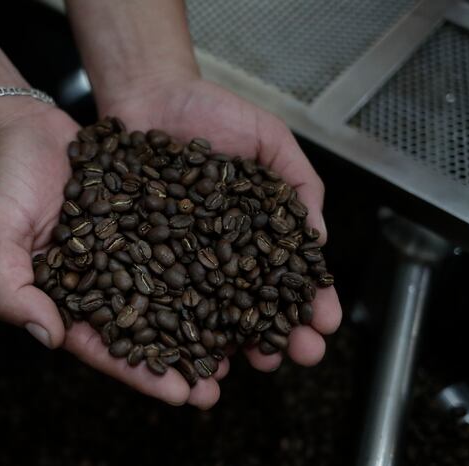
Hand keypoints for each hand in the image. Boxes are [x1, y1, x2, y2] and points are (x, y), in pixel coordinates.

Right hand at [0, 98, 232, 407]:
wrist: (19, 125)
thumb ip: (11, 290)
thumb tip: (49, 338)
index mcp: (66, 297)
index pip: (106, 346)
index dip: (141, 373)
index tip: (181, 396)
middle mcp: (103, 280)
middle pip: (146, 329)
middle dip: (182, 360)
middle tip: (220, 387)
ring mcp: (128, 250)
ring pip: (171, 294)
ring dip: (203, 320)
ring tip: (241, 347)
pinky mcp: (147, 219)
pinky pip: (180, 246)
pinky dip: (208, 265)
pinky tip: (240, 281)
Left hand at [99, 77, 342, 406]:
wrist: (149, 96)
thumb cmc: (212, 112)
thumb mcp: (270, 139)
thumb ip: (299, 185)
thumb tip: (318, 240)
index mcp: (259, 231)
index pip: (290, 275)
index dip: (310, 301)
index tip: (325, 324)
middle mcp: (223, 254)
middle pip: (254, 305)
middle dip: (278, 334)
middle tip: (296, 355)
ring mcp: (183, 260)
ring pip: (208, 314)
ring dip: (230, 346)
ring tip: (247, 365)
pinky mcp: (143, 260)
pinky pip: (159, 299)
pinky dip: (174, 331)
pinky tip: (190, 353)